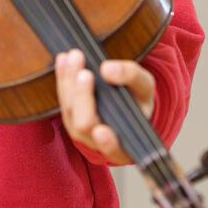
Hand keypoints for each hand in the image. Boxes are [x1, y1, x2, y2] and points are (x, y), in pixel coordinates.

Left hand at [55, 49, 155, 164]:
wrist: (126, 100)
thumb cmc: (138, 98)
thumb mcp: (144, 86)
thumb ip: (131, 77)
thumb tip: (107, 69)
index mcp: (126, 144)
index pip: (115, 150)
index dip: (107, 143)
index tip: (101, 131)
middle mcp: (100, 143)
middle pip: (85, 125)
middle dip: (83, 98)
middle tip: (85, 73)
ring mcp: (82, 131)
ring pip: (70, 111)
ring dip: (69, 83)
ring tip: (74, 58)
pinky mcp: (70, 117)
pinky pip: (63, 100)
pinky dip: (63, 79)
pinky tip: (64, 60)